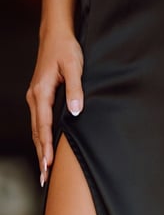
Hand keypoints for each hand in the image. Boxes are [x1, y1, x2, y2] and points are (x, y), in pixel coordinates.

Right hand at [26, 28, 83, 186]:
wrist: (56, 36)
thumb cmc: (66, 50)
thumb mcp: (75, 67)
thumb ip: (77, 90)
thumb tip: (76, 111)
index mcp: (41, 92)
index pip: (44, 125)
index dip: (47, 146)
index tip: (49, 163)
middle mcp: (34, 97)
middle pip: (37, 132)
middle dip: (41, 156)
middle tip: (44, 178)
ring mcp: (36, 98)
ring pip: (37, 129)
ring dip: (41, 150)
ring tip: (45, 171)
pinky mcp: (40, 97)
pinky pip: (40, 122)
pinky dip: (42, 138)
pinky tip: (46, 149)